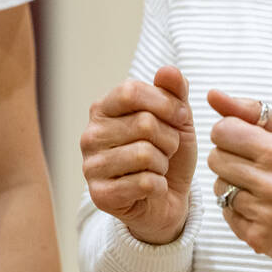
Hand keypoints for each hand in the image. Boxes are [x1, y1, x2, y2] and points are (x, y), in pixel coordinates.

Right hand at [80, 66, 197, 243]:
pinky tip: (152, 187)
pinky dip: (159, 185)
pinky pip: (144, 182)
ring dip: (163, 163)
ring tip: (158, 167)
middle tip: (167, 149)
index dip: (165, 103)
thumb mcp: (176, 117)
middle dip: (169, 138)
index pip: (130, 91)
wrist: (166, 199)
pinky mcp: (100, 196)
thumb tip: (168, 71)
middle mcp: (90, 135)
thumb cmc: (167, 152)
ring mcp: (91, 166)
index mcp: (103, 109)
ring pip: (145, 154)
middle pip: (144, 123)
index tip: (181, 117)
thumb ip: (174, 90)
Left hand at [207, 90, 271, 261]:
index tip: (242, 138)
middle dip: (229, 156)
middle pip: (215, 159)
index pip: (222, 131)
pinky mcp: (258, 238)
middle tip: (252, 162)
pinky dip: (238, 208)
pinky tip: (260, 205)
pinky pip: (226, 213)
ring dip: (233, 183)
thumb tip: (212, 95)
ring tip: (258, 185)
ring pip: (218, 187)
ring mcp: (265, 214)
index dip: (229, 131)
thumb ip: (250, 110)